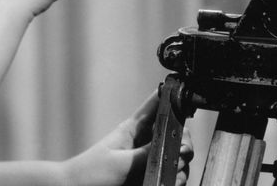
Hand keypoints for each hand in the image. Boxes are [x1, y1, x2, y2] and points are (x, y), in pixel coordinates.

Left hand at [62, 93, 194, 185]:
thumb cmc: (90, 174)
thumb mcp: (121, 162)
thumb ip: (148, 155)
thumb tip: (175, 148)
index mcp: (134, 130)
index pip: (157, 105)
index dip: (173, 100)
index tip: (186, 103)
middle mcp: (144, 144)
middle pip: (175, 135)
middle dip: (184, 144)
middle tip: (182, 154)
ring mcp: (147, 163)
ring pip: (176, 159)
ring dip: (181, 166)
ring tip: (176, 175)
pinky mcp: (146, 179)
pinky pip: (169, 177)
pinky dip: (175, 180)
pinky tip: (174, 183)